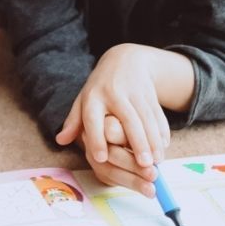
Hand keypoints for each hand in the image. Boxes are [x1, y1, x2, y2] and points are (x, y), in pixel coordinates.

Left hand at [55, 45, 171, 196]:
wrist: (126, 60)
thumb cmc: (100, 88)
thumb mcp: (83, 100)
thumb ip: (74, 122)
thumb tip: (60, 140)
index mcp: (93, 97)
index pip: (92, 119)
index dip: (96, 138)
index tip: (101, 159)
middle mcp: (114, 93)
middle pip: (128, 119)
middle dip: (137, 142)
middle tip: (144, 165)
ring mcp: (134, 91)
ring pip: (147, 118)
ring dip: (153, 140)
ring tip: (157, 160)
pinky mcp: (150, 92)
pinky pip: (157, 113)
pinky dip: (162, 130)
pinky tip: (164, 146)